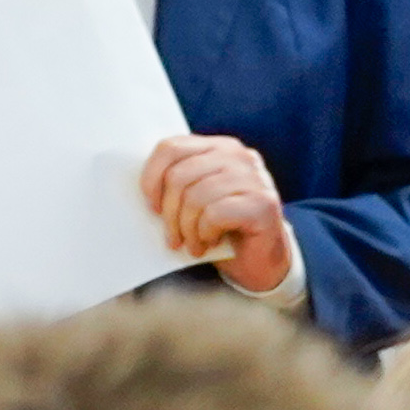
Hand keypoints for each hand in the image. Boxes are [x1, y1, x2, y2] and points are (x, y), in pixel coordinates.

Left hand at [143, 134, 296, 296]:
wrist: (263, 262)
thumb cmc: (224, 230)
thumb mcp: (197, 199)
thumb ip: (179, 183)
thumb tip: (145, 190)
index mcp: (219, 147)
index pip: (171, 147)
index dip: (151, 178)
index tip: (152, 207)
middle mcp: (239, 156)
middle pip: (180, 175)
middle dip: (169, 213)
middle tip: (173, 237)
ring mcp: (255, 178)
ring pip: (196, 196)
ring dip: (187, 228)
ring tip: (192, 244)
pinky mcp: (264, 203)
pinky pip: (215, 213)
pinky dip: (205, 233)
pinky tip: (210, 242)